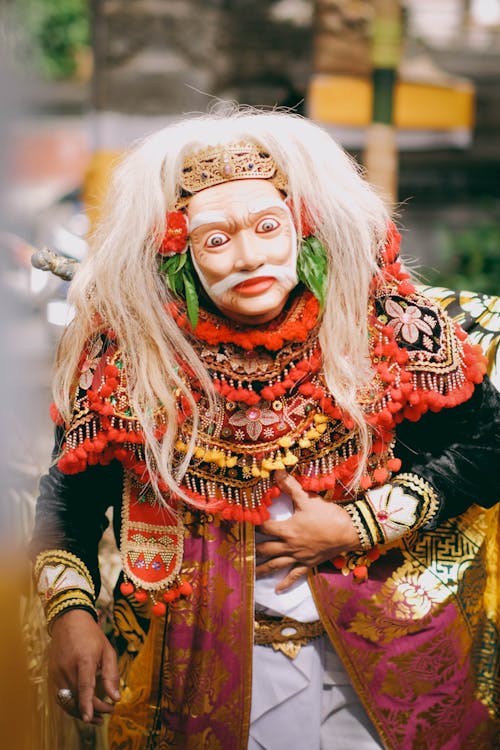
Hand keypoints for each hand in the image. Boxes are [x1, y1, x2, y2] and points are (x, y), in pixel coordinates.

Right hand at [49, 609, 119, 723]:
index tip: (90, 718)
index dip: (87, 704)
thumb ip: (111, 674)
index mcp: (84, 659)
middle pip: (77, 697)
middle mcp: (67, 667)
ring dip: (80, 712)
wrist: (68, 621)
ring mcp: (57, 672)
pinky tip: (81, 707)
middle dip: (93, 709)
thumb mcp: (107, 650)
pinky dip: (71, 705)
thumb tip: (115, 697)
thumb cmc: (91, 635)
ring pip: (67, 701)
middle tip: (108, 711)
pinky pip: (60, 696)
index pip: (84, 686)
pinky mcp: (51, 675)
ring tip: (96, 717)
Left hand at [255, 470, 359, 592]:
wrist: (349, 532)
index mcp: (287, 529)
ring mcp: (298, 556)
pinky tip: (277, 590)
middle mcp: (290, 545)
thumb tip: (276, 471)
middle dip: (253, 548)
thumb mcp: (308, 499)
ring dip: (262, 568)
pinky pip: (295, 575)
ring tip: (251, 572)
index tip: (243, 522)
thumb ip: (290, 486)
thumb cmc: (328, 515)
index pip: (264, 527)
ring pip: (276, 564)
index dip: (254, 524)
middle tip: (241, 550)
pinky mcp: (308, 564)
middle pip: (266, 548)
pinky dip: (285, 583)